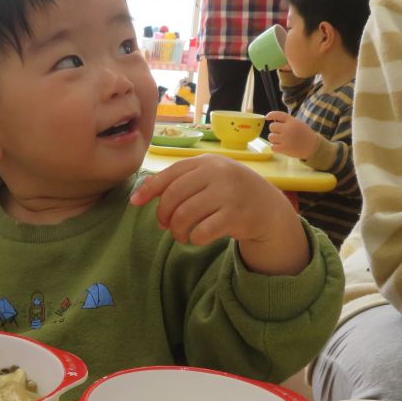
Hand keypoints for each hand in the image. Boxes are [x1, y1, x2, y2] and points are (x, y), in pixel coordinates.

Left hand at [129, 155, 307, 274]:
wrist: (267, 206)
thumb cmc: (228, 192)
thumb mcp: (207, 179)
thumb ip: (179, 182)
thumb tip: (141, 192)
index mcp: (206, 162)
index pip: (170, 174)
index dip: (149, 189)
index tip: (135, 203)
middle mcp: (217, 173)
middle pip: (174, 196)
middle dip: (163, 215)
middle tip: (165, 226)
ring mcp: (228, 193)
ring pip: (185, 215)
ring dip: (177, 231)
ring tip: (181, 236)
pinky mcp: (236, 215)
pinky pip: (202, 231)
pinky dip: (195, 238)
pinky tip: (198, 238)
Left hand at [266, 111, 318, 159]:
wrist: (312, 146)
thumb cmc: (303, 134)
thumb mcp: (297, 123)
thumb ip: (287, 121)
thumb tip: (272, 121)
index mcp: (292, 121)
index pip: (278, 115)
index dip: (271, 115)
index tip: (267, 117)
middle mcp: (288, 129)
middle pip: (272, 126)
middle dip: (274, 130)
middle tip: (280, 133)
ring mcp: (286, 139)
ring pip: (270, 137)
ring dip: (274, 139)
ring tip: (281, 140)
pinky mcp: (284, 149)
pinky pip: (272, 147)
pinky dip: (275, 147)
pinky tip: (281, 146)